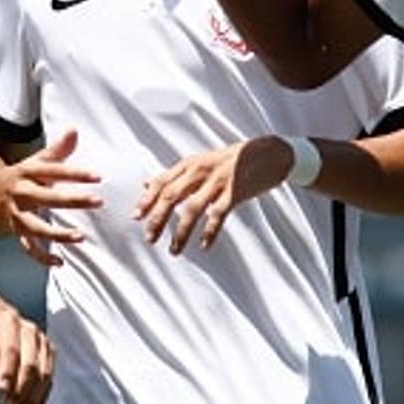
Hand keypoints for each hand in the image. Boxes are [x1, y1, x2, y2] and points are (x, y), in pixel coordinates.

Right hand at [0, 127, 102, 266]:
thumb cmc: (21, 176)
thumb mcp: (35, 161)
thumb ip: (57, 150)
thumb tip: (74, 129)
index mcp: (27, 173)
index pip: (54, 171)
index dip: (76, 173)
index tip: (98, 176)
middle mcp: (21, 193)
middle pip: (47, 197)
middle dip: (73, 200)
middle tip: (98, 201)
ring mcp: (17, 214)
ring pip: (36, 226)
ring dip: (57, 233)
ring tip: (79, 236)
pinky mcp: (16, 231)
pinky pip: (27, 247)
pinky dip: (42, 257)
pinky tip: (59, 262)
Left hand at [0, 303, 53, 403]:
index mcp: (8, 323)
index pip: (11, 350)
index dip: (8, 372)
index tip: (1, 391)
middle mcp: (29, 330)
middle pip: (30, 364)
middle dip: (21, 390)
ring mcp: (42, 341)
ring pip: (43, 372)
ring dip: (33, 396)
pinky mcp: (49, 351)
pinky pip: (50, 375)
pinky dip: (42, 393)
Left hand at [136, 136, 295, 253]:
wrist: (268, 153)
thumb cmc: (230, 160)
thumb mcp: (199, 162)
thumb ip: (174, 176)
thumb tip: (146, 184)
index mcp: (189, 165)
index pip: (161, 182)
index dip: (146, 200)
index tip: (136, 217)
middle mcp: (200, 171)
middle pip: (171, 196)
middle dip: (157, 219)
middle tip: (149, 238)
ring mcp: (218, 181)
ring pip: (192, 209)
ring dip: (181, 232)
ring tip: (174, 250)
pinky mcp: (235, 192)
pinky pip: (218, 214)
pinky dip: (209, 232)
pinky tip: (204, 245)